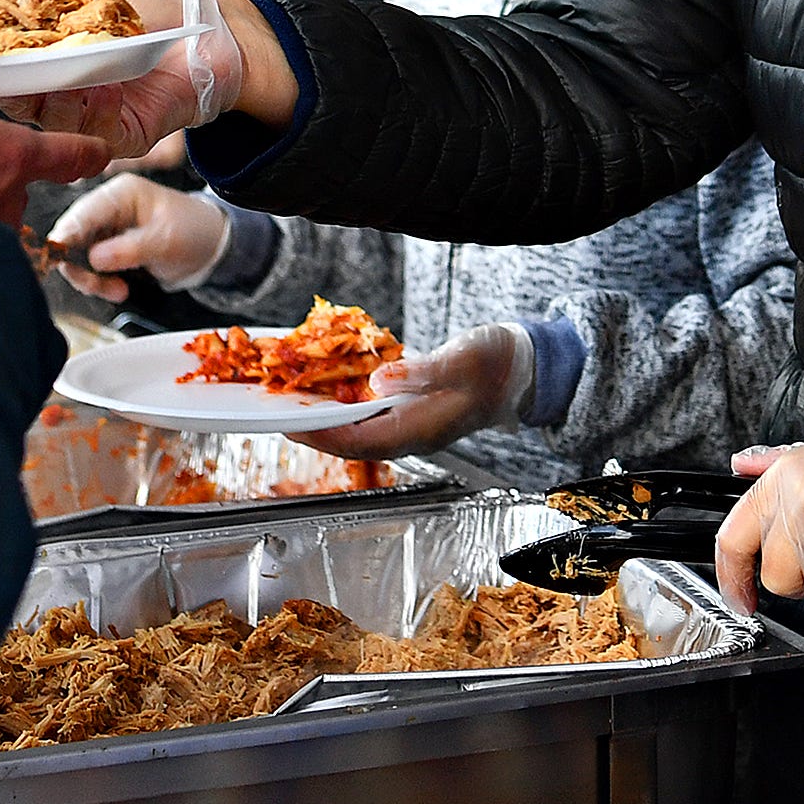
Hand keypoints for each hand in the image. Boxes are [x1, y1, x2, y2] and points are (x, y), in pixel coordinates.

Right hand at [0, 0, 285, 160]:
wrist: (205, 24)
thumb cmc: (147, 6)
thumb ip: (44, 10)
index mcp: (47, 64)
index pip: (2, 72)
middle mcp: (62, 96)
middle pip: (18, 104)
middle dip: (5, 89)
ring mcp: (91, 120)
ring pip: (52, 123)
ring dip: (50, 99)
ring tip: (57, 75)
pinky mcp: (125, 138)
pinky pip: (98, 135)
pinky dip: (94, 110)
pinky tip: (101, 87)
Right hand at [47, 174, 230, 303]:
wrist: (211, 247)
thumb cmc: (194, 232)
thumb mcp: (166, 240)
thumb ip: (130, 248)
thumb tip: (93, 258)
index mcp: (121, 193)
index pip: (82, 213)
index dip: (66, 238)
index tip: (58, 260)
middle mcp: (108, 208)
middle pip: (73, 237)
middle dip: (82, 267)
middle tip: (98, 287)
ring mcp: (107, 229)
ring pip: (78, 257)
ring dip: (93, 280)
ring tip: (118, 291)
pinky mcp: (109, 248)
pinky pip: (91, 269)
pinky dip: (101, 283)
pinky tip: (120, 289)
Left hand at [293, 323, 527, 460]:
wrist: (524, 369)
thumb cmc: (496, 365)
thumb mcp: (460, 361)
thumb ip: (419, 373)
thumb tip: (377, 379)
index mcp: (419, 430)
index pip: (356, 442)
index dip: (318, 437)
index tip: (287, 427)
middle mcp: (412, 433)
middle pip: (351, 440)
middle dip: (315, 430)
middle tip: (279, 413)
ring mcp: (414, 423)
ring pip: (361, 427)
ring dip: (330, 417)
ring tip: (298, 402)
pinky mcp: (417, 409)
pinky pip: (375, 413)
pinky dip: (350, 403)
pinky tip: (336, 387)